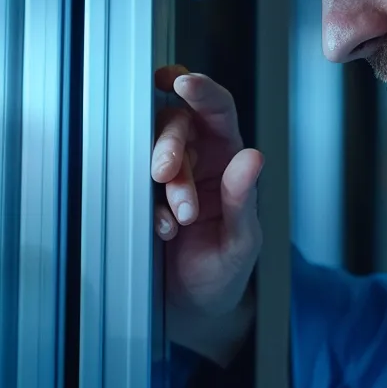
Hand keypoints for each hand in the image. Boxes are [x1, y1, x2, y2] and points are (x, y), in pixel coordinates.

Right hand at [151, 66, 264, 363]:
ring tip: (175, 220)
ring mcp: (166, 177)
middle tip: (164, 176)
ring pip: (152, 151)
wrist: (194, 306)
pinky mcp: (141, 196)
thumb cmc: (224, 270)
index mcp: (228, 157)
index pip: (218, 109)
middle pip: (176, 124)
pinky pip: (134, 184)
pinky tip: (162, 230)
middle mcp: (198, 159)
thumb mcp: (242, 242)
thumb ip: (244, 200)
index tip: (182, 81)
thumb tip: (252, 158)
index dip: (201, 90)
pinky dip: (148, 205)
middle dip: (168, 146)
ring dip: (161, 180)